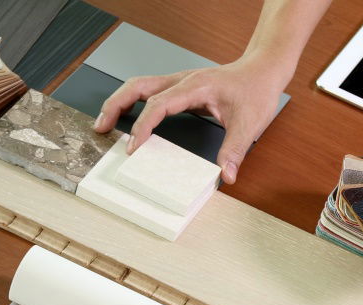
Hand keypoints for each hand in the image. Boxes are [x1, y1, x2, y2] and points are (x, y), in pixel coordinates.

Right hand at [93, 54, 292, 183]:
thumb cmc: (255, 90)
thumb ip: (235, 150)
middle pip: (137, 87)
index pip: (159, 104)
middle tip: (100, 128)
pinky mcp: (179, 88)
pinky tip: (124, 116)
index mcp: (195, 87)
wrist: (262, 69)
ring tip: (104, 123)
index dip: (143, 126)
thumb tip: (226, 175)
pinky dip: (130, 102)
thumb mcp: (250, 122)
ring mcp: (178, 82)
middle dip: (115, 106)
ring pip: (138, 86)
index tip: (133, 147)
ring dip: (118, 101)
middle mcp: (182, 81)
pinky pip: (147, 91)